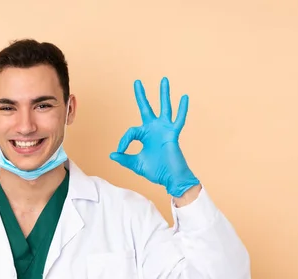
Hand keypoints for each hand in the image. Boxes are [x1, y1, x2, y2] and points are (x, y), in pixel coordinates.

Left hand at [110, 77, 199, 197]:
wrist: (170, 178)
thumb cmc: (156, 171)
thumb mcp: (136, 164)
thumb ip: (125, 159)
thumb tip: (112, 154)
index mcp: (144, 135)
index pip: (131, 132)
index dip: (124, 141)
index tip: (120, 151)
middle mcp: (154, 129)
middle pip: (146, 108)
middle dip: (141, 96)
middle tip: (136, 82)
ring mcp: (164, 129)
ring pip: (164, 108)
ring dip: (163, 94)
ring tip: (163, 80)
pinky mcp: (173, 134)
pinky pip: (179, 120)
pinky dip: (182, 109)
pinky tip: (184, 97)